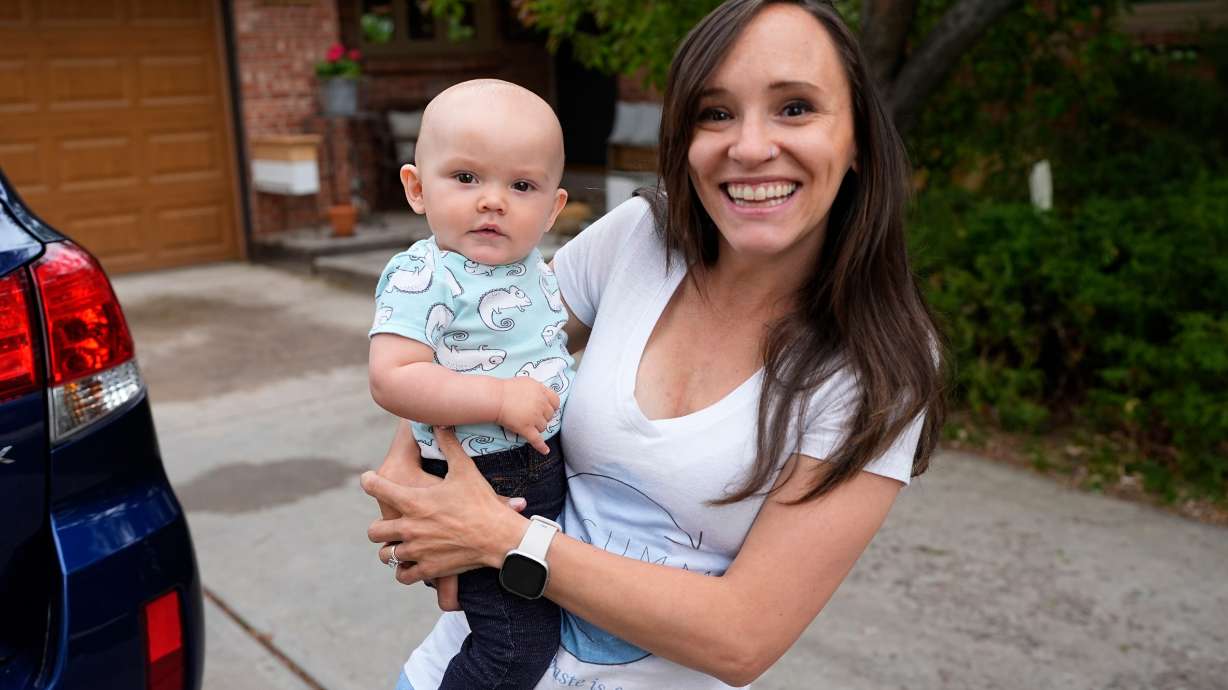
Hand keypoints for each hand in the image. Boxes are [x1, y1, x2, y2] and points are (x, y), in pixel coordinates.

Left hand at [366, 427, 528, 586]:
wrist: (498, 536)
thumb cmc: (481, 502)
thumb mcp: (465, 470)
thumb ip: (450, 445)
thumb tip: (441, 423)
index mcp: (414, 502)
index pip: (376, 488)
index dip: (369, 481)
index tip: (369, 479)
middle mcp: (409, 527)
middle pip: (373, 531)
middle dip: (378, 526)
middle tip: (387, 522)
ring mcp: (417, 550)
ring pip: (385, 554)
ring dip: (390, 549)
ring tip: (397, 544)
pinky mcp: (427, 568)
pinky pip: (403, 574)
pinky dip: (405, 570)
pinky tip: (410, 563)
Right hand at [496, 377, 559, 454]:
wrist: (495, 398)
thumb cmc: (507, 389)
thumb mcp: (527, 382)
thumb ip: (538, 388)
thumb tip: (543, 395)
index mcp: (541, 392)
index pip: (555, 401)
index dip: (552, 406)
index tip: (547, 408)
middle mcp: (541, 404)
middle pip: (549, 415)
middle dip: (543, 416)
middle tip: (531, 415)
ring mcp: (534, 417)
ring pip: (543, 427)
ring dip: (537, 427)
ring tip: (526, 422)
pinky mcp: (527, 428)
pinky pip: (537, 440)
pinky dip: (541, 447)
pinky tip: (545, 451)